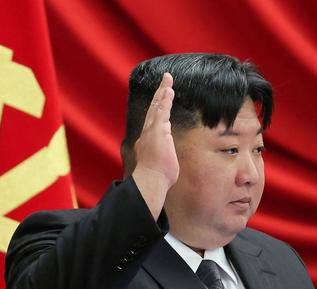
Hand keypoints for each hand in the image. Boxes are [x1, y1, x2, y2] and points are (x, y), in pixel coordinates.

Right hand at [134, 73, 178, 187]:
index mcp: (146, 142)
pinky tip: (169, 90)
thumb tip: (164, 167)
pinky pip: (162, 111)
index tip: (161, 100)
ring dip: (163, 92)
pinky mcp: (158, 130)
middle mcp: (147, 134)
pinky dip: (165, 99)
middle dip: (159, 95)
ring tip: (168, 79)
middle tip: (164, 81)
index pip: (152, 122)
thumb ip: (161, 161)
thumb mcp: (159, 168)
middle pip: (153, 110)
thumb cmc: (156, 179)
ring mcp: (151, 131)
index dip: (157, 109)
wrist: (150, 181)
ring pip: (157, 107)